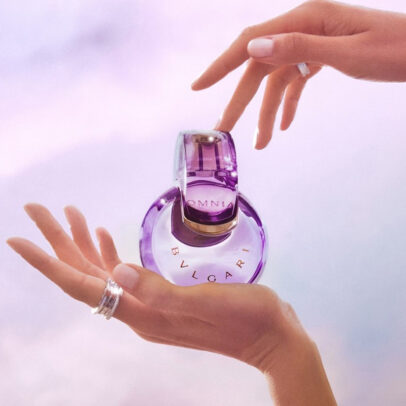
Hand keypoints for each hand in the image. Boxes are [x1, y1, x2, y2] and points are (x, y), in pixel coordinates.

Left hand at [7, 203, 335, 405]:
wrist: (271, 337)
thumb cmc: (246, 318)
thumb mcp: (206, 302)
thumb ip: (159, 292)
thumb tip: (116, 271)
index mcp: (143, 313)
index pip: (82, 285)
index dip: (48, 262)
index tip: (18, 238)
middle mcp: (139, 310)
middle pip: (85, 275)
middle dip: (58, 242)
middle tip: (38, 210)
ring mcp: (151, 304)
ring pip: (103, 272)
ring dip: (82, 244)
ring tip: (68, 215)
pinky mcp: (165, 297)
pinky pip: (126, 273)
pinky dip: (110, 253)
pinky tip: (105, 237)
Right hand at [192, 0, 405, 148]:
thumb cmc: (395, 50)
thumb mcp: (346, 51)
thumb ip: (299, 48)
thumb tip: (253, 49)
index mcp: (306, 19)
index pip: (252, 42)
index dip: (221, 66)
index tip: (199, 86)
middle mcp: (303, 29)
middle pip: (260, 68)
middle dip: (242, 102)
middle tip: (224, 129)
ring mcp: (312, 44)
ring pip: (278, 81)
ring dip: (268, 112)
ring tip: (261, 143)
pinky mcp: (322, 58)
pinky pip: (296, 82)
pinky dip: (289, 104)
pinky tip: (286, 125)